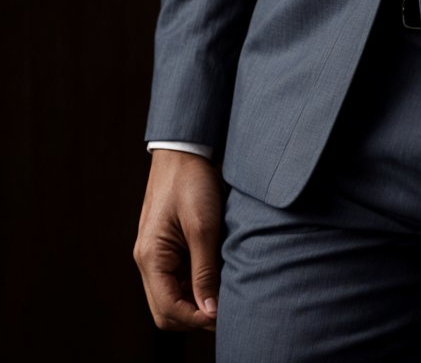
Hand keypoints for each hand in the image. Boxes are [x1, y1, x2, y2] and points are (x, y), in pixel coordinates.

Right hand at [134, 149, 223, 330]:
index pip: (168, 309)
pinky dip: (193, 286)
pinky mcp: (165, 247)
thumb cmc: (191, 182)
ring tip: (223, 295)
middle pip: (165, 311)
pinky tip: (215, 278)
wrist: (183, 150)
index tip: (223, 316)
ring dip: (194, 303)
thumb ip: (204, 271)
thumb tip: (210, 311)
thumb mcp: (203, 226)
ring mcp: (155, 255)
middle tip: (224, 311)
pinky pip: (176, 279)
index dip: (196, 319)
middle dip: (194, 317)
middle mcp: (147, 261)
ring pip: (170, 297)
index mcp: (150, 257)